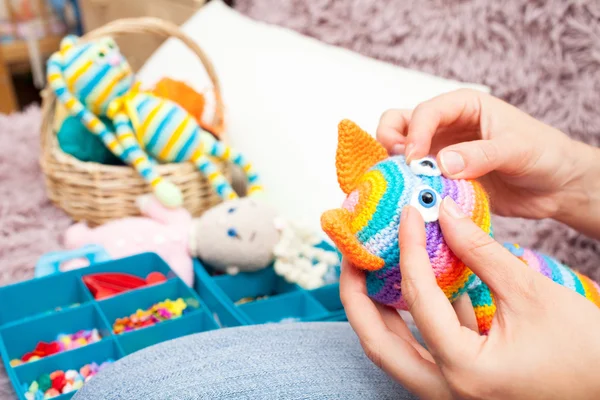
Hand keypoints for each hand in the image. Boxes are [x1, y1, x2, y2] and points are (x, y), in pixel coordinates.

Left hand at [340, 198, 599, 398]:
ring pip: (394, 350)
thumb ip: (482, 253)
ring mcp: (450, 392)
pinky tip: (422, 286)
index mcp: (464, 370)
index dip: (410, 248)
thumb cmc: (586, 352)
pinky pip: (423, 350)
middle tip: (352, 255)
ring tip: (372, 267)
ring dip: (379, 308)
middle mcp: (447, 390)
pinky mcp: (462, 383)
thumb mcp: (532, 295)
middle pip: (377, 341)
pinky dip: (415, 319)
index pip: (419, 298)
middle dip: (357, 294)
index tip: (409, 215)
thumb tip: (446, 215)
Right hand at [375, 89, 599, 236]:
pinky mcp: (441, 177)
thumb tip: (442, 163)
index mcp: (464, 106)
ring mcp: (440, 152)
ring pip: (401, 151)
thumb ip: (480, 155)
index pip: (426, 111)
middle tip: (400, 163)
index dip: (415, 133)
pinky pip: (415, 179)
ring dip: (396, 165)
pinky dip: (409, 186)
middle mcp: (446, 127)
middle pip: (400, 123)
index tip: (414, 159)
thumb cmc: (544, 154)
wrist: (556, 185)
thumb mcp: (517, 150)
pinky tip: (417, 198)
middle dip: (392, 140)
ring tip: (404, 181)